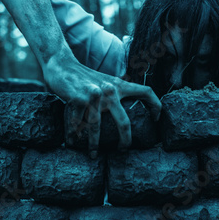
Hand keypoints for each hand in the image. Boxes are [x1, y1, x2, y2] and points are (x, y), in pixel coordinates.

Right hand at [44, 54, 160, 158]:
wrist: (62, 65)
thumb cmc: (83, 77)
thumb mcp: (105, 80)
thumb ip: (115, 91)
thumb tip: (123, 109)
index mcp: (119, 85)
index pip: (146, 91)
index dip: (156, 105)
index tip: (156, 119)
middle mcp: (110, 90)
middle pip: (124, 122)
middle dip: (125, 140)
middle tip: (124, 149)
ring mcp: (94, 96)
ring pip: (97, 128)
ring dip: (94, 145)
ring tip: (93, 155)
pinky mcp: (79, 99)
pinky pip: (78, 124)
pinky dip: (73, 135)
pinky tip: (72, 143)